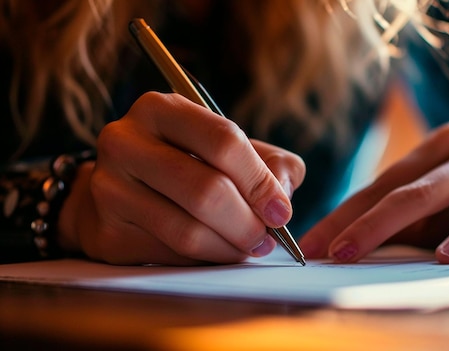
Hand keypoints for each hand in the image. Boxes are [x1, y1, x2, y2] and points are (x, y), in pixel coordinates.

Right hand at [57, 92, 304, 264]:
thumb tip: (282, 195)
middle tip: (266, 238)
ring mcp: (109, 188)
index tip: (280, 211)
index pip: (223, 141)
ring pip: (188, 231)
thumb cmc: (188, 162)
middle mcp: (125, 142)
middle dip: (247, 223)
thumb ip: (271, 162)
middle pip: (206, 191)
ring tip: (248, 248)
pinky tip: (216, 250)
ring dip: (230, 248)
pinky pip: (170, 255)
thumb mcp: (231, 147)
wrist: (123, 187)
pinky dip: (204, 258)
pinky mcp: (107, 232)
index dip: (259, 181)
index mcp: (161, 109)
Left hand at [300, 122, 448, 263]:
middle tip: (342, 254)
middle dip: (374, 226)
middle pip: (418, 192)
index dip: (346, 217)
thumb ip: (396, 215)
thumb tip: (340, 246)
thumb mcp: (431, 196)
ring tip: (443, 256)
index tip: (313, 246)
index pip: (383, 184)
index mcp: (438, 145)